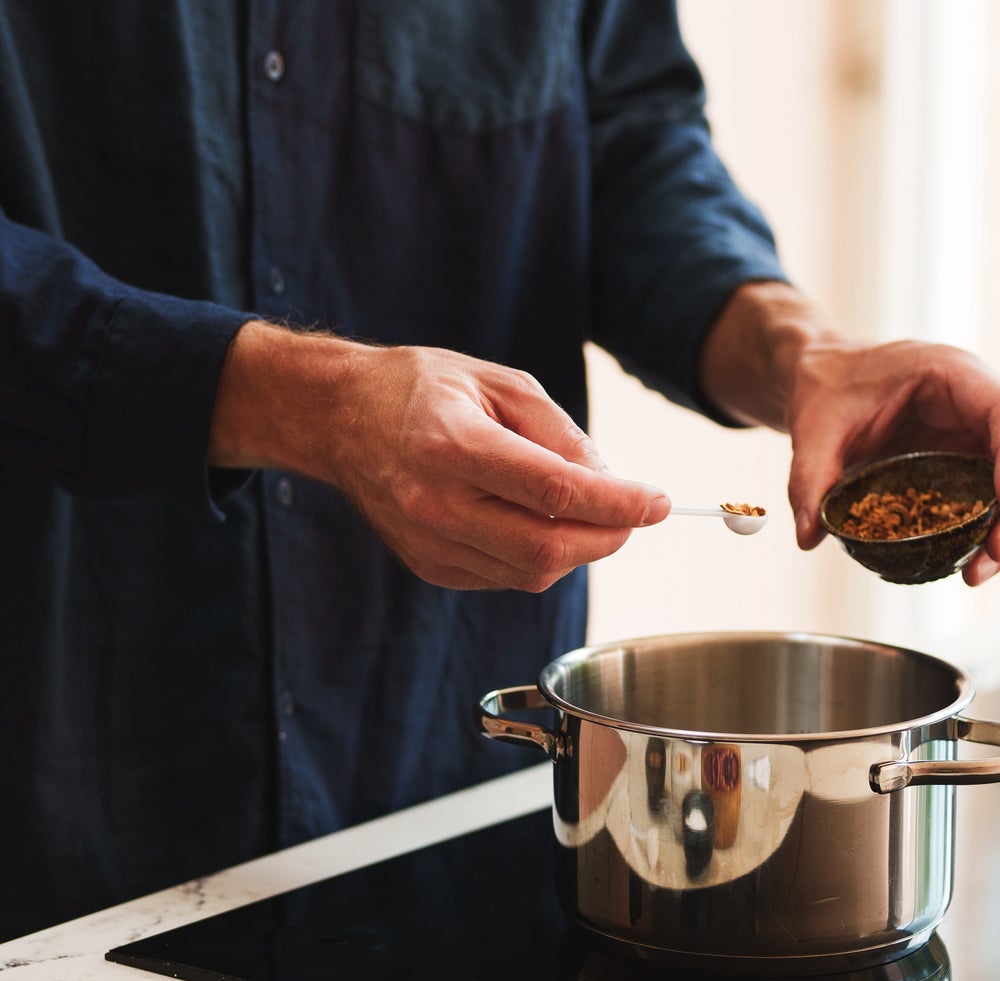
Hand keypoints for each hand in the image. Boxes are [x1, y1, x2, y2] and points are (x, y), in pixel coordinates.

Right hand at [209, 322, 668, 590]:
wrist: (341, 420)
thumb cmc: (422, 390)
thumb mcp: (499, 383)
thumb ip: (561, 435)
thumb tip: (612, 485)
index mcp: (453, 445)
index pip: (556, 493)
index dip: (619, 504)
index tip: (658, 502)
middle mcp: (436, 503)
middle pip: (547, 548)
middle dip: (607, 538)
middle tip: (632, 516)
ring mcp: (429, 543)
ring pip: (531, 573)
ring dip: (576, 550)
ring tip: (584, 513)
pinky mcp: (429, 566)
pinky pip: (504, 577)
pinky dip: (537, 557)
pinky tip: (534, 523)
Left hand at [784, 337, 999, 585]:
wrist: (824, 381)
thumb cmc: (827, 390)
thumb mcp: (812, 431)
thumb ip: (809, 479)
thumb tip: (807, 538)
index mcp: (954, 376)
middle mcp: (979, 404)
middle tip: (992, 556)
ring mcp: (977, 434)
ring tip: (977, 573)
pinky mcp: (966, 461)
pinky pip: (993, 496)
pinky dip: (988, 530)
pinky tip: (970, 563)